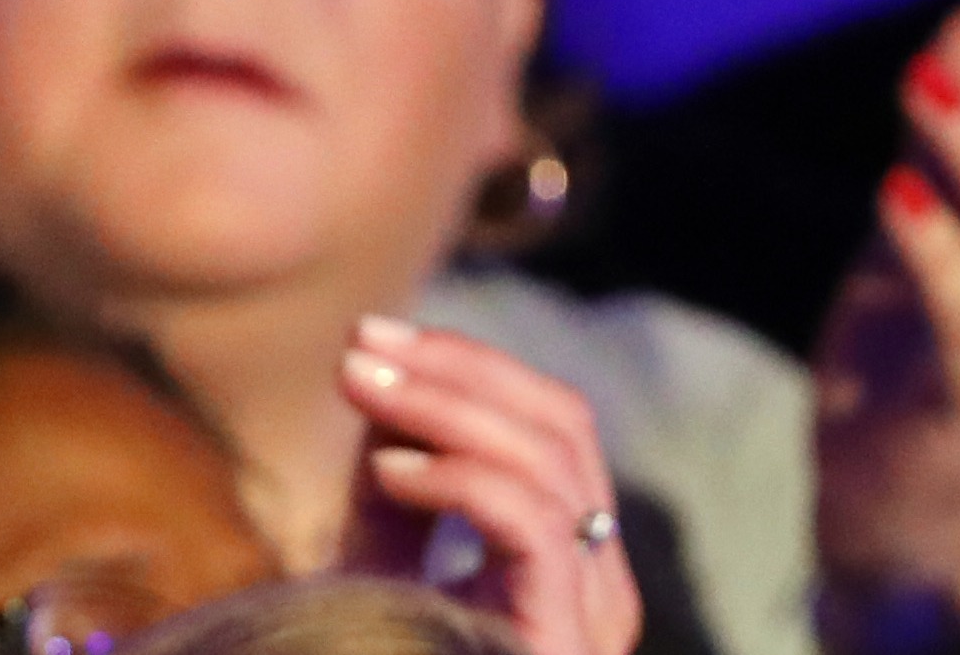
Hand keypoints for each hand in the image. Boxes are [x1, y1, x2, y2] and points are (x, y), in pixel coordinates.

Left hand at [344, 315, 643, 654]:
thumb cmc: (378, 653)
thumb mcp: (383, 559)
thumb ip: (396, 476)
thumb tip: (383, 373)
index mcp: (574, 560)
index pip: (556, 424)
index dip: (471, 364)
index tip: (371, 336)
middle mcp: (602, 587)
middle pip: (564, 428)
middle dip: (457, 369)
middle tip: (357, 347)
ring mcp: (593, 621)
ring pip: (553, 465)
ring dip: (447, 407)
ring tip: (358, 390)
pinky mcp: (564, 645)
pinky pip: (540, 529)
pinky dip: (462, 480)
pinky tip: (389, 471)